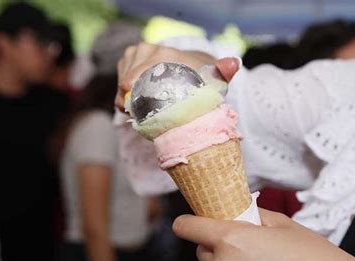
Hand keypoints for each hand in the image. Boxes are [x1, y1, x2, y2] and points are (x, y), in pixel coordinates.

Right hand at [115, 42, 240, 111]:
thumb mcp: (212, 77)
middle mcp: (146, 50)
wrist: (190, 67)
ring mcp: (135, 54)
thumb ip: (223, 71)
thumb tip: (234, 64)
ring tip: (137, 113)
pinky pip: (120, 83)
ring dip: (126, 100)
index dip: (133, 99)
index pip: (137, 78)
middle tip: (138, 117)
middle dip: (129, 101)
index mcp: (161, 53)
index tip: (135, 113)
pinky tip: (133, 106)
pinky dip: (123, 96)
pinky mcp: (128, 61)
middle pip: (128, 82)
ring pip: (122, 84)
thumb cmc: (201, 76)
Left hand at [172, 208, 354, 260]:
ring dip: (225, 260)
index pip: (187, 227)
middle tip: (243, 243)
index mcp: (232, 240)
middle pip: (201, 250)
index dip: (190, 222)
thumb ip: (251, 216)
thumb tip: (234, 212)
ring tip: (255, 259)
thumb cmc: (312, 256)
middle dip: (216, 244)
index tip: (195, 222)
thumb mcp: (282, 224)